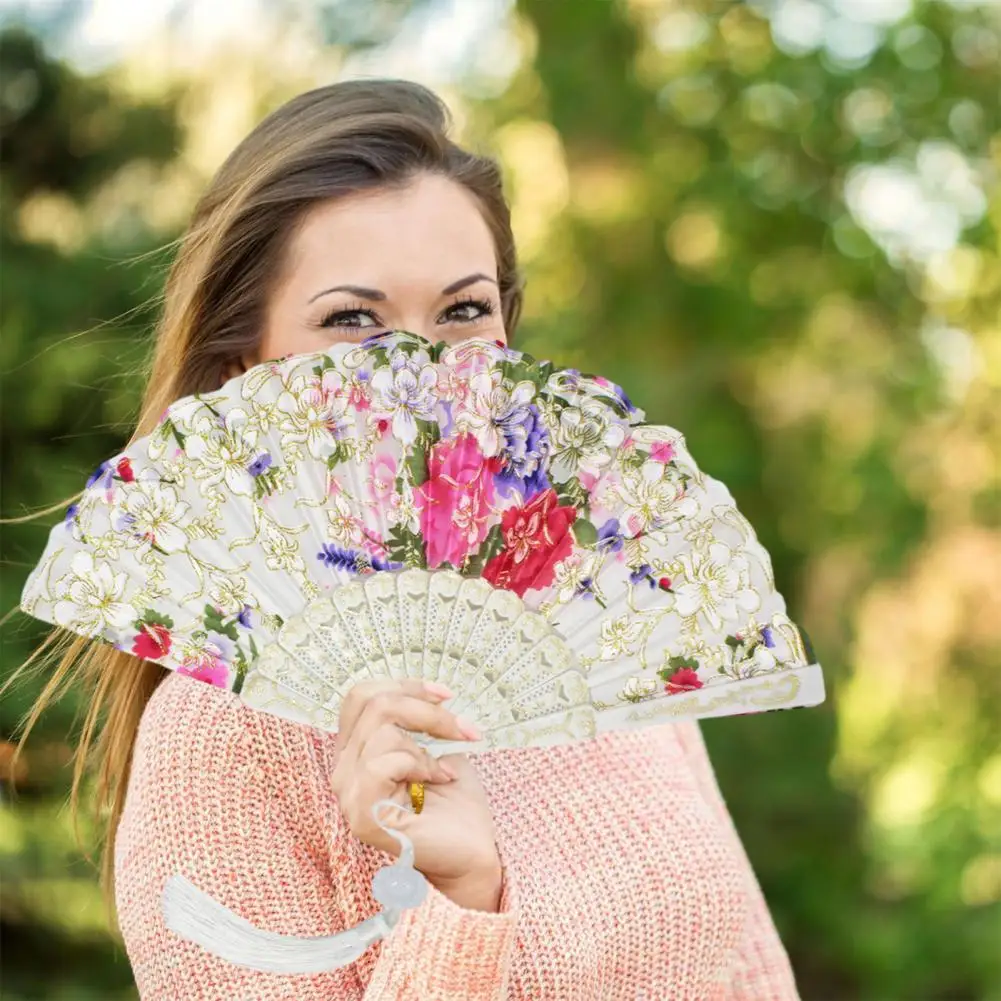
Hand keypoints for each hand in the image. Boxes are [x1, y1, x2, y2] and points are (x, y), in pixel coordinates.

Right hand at [330, 679, 501, 904]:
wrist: (472, 853)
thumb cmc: (455, 804)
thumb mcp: (435, 746)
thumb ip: (415, 720)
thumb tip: (426, 691)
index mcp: (356, 751)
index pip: (360, 696)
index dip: (404, 685)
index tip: (445, 694)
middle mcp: (343, 770)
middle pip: (371, 703)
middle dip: (425, 709)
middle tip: (460, 727)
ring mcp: (348, 793)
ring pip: (380, 729)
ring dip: (427, 742)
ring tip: (444, 770)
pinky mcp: (360, 813)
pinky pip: (382, 762)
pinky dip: (420, 764)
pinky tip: (437, 781)